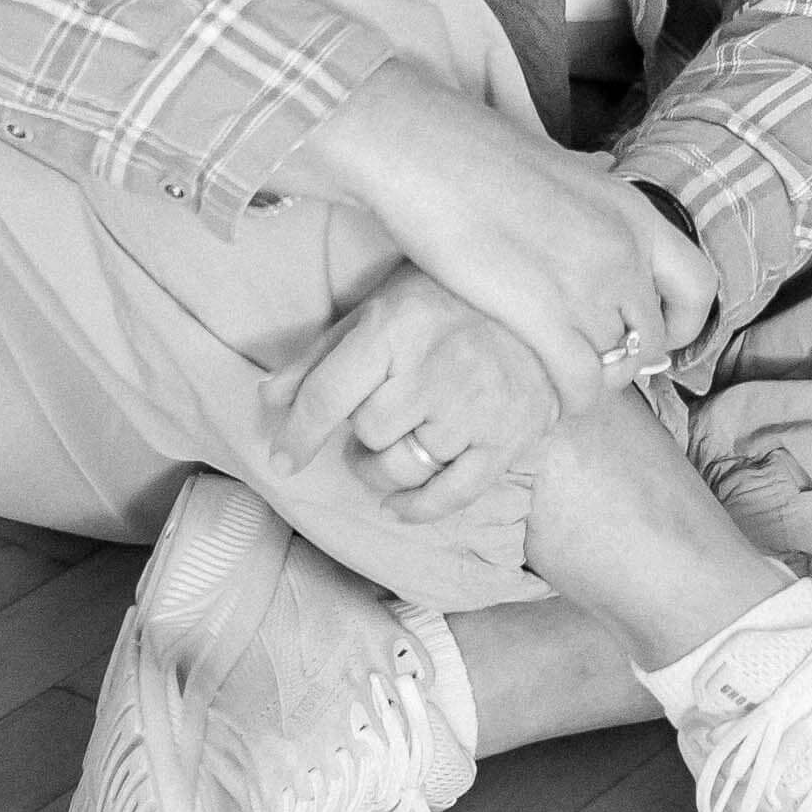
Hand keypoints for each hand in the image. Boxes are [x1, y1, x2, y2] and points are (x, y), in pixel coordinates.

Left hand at [272, 270, 562, 519]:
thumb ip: (322, 355)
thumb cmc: (447, 303)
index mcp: (398, 324)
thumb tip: (268, 398)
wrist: (542, 306)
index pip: (327, 395)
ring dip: (382, 471)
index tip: (283, 458)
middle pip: (367, 432)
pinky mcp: (509, 438)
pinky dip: (417, 507)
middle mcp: (437, 365)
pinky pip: (451, 495)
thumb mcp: (379, 310)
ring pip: (402, 467)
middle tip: (372, 421)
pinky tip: (399, 503)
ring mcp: (477, 405)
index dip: (297, 434)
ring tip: (387, 452)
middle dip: (359, 436)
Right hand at [280, 65, 708, 404]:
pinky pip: (581, 382)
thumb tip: (597, 189)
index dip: (683, 324)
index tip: (654, 337)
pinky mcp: (542, 313)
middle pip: (654, 338)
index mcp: (633, 212)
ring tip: (564, 381)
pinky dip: (571, 401)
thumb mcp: (563, 168)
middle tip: (592, 365)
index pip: (698, 286)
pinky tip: (549, 399)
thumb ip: (591, 198)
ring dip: (594, 383)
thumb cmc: (477, 152)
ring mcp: (588, 283)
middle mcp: (625, 250)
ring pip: (618, 367)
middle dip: (627, 362)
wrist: (425, 149)